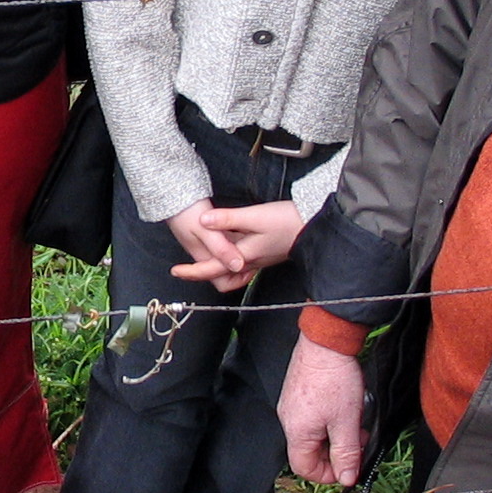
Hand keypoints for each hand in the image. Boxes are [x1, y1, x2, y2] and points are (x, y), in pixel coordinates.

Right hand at [165, 200, 245, 292]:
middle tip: (254, 261)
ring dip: (238, 254)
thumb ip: (222, 249)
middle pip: (225, 272)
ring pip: (225, 257)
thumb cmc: (185, 210)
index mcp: (204, 257)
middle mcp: (204, 253)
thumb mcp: (207, 231)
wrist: (172, 193)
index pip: (222, 283)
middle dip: (240, 269)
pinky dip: (233, 242)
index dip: (238, 281)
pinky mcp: (206, 233)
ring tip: (251, 246)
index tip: (251, 271)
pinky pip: (223, 244)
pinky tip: (241, 233)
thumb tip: (237, 266)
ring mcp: (204, 243)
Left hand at [172, 199, 303, 290]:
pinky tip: (228, 244)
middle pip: (222, 275)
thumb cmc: (288, 221)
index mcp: (245, 256)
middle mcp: (251, 262)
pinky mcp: (265, 252)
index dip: (192, 271)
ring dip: (217, 266)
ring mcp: (259, 259)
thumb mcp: (254, 216)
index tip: (176, 271)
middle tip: (187, 266)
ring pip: (232, 269)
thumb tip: (203, 221)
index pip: (212, 269)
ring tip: (204, 256)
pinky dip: (230, 257)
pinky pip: (242, 261)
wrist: (315, 224)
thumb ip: (227, 219)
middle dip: (204, 272)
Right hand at [280, 333, 365, 484]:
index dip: (328, 474)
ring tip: (354, 423)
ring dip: (336, 435)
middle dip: (336, 452)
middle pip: (309, 452)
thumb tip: (346, 478)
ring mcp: (291, 406)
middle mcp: (289, 421)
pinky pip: (312, 418)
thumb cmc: (334, 378)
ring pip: (313, 434)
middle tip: (358, 442)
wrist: (326, 341)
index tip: (348, 468)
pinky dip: (330, 420)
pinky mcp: (297, 393)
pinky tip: (344, 408)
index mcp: (297, 432)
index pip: (305, 468)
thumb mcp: (347, 421)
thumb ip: (346, 453)